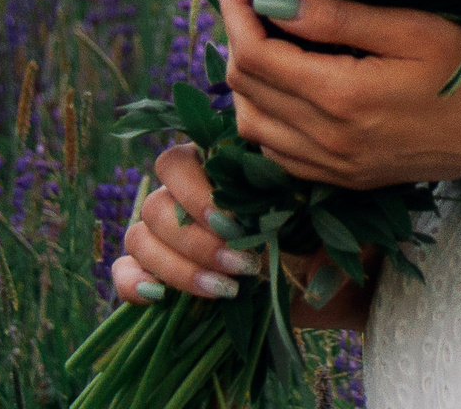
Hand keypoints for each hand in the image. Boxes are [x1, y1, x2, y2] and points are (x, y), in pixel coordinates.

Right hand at [109, 142, 371, 330]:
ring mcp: (172, 236)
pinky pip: (125, 270)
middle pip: (154, 205)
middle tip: (243, 266)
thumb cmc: (335, 237)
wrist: (335, 283)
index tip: (235, 225)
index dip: (196, 195)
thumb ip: (302, 205)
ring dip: (178, 267)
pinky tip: (161, 298)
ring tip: (227, 289)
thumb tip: (272, 215)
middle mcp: (188, 198)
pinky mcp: (164, 276)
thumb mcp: (330, 215)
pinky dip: (133, 283)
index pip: (176, 163)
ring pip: (139, 238)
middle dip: (195, 241)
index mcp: (220, 168)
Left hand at [220, 0, 460, 190]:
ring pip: (249, 123)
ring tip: (265, 31)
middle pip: (243, 86)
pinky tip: (284, 82)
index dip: (236, 8)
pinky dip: (262, 113)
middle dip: (236, 31)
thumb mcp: (411, 29)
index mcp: (341, 98)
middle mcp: (325, 141)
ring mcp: (330, 167)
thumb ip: (337, 18)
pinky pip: (274, 151)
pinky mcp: (340, 179)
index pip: (254, 53)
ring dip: (244, 75)